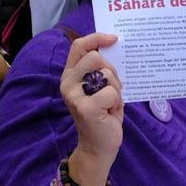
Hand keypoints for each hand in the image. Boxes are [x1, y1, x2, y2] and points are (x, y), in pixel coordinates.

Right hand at [62, 31, 123, 165]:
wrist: (98, 147)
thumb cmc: (102, 114)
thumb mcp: (99, 87)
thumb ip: (100, 69)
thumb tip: (113, 48)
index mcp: (70, 74)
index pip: (79, 45)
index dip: (97, 38)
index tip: (113, 39)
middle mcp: (68, 82)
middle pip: (95, 57)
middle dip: (111, 70)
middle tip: (113, 88)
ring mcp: (74, 95)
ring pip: (106, 74)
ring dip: (116, 88)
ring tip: (111, 103)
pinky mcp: (85, 108)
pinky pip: (111, 92)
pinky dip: (117, 102)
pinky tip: (110, 112)